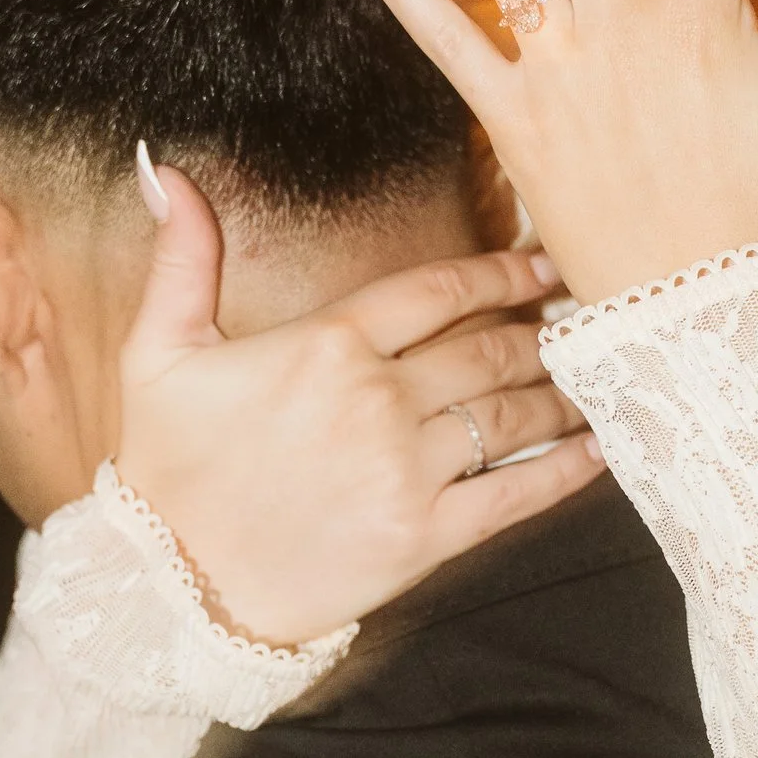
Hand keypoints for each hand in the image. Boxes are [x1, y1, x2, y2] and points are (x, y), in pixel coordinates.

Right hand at [114, 164, 600, 644]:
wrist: (173, 589)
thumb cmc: (166, 469)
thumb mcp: (158, 353)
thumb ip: (182, 258)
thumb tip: (167, 168)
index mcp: (326, 345)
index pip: (438, 290)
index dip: (501, 273)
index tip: (543, 266)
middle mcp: (378, 401)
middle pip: (489, 350)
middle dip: (544, 332)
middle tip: (584, 318)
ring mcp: (407, 471)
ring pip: (511, 414)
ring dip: (564, 392)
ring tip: (598, 375)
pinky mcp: (425, 538)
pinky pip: (516, 494)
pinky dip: (567, 469)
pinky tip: (599, 449)